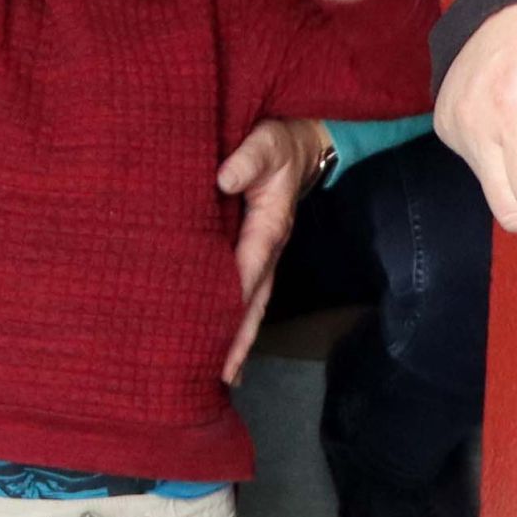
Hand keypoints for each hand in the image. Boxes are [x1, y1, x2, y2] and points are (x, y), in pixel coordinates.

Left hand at [214, 119, 323, 380]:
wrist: (298, 139)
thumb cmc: (276, 140)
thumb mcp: (265, 140)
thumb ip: (247, 158)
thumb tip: (222, 179)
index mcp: (269, 224)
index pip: (250, 269)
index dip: (236, 302)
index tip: (221, 332)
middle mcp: (268, 246)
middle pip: (255, 301)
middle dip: (241, 339)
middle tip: (226, 377)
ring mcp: (263, 251)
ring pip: (251, 302)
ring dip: (238, 337)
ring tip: (223, 376)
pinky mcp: (253, 249)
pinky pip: (244, 289)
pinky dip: (234, 316)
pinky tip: (219, 338)